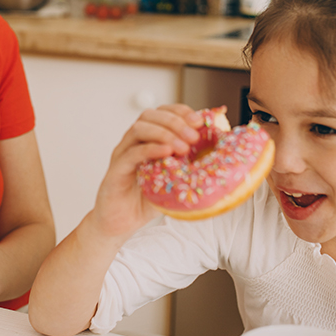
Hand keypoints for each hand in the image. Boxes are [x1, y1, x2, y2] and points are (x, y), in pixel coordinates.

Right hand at [89, 104, 203, 240]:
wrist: (119, 223)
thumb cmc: (145, 200)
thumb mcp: (173, 180)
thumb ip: (189, 166)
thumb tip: (219, 158)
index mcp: (147, 139)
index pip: (162, 112)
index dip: (180, 112)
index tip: (199, 121)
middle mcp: (132, 142)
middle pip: (150, 115)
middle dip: (175, 122)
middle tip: (193, 137)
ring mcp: (122, 154)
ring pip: (139, 129)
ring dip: (164, 134)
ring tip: (183, 148)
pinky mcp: (115, 170)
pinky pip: (131, 153)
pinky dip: (150, 149)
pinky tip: (166, 153)